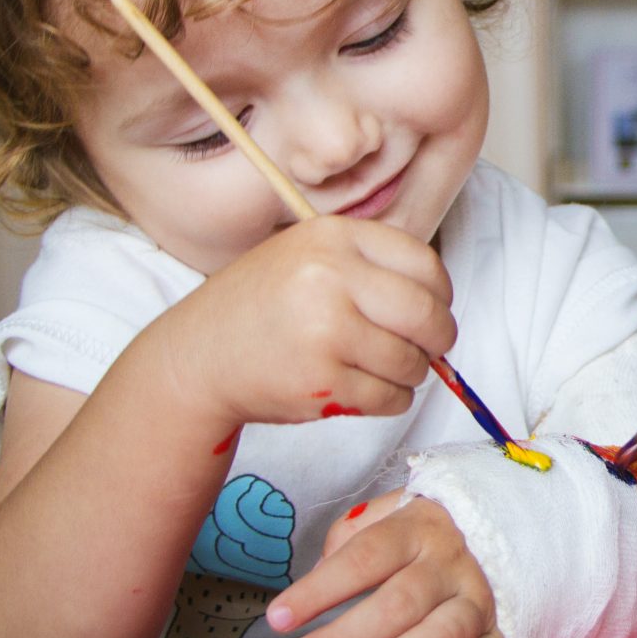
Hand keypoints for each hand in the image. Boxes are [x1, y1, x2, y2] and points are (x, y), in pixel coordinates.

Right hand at [131, 216, 456, 435]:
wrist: (196, 358)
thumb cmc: (261, 308)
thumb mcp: (308, 258)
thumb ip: (369, 267)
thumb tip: (440, 304)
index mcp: (333, 237)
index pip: (425, 264)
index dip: (439, 294)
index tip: (433, 310)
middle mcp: (330, 277)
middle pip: (428, 314)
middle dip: (438, 338)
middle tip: (429, 349)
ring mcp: (327, 330)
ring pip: (413, 361)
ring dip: (411, 374)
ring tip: (382, 369)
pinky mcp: (323, 382)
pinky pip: (391, 397)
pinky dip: (390, 400)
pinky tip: (364, 391)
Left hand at [267, 491, 505, 637]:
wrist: (502, 533)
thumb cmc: (421, 535)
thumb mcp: (385, 515)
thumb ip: (349, 540)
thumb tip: (317, 578)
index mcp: (419, 527)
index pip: (366, 556)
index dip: (320, 590)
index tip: (279, 618)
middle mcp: (452, 563)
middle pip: (400, 602)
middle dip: (346, 636)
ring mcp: (481, 600)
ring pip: (442, 636)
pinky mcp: (499, 635)